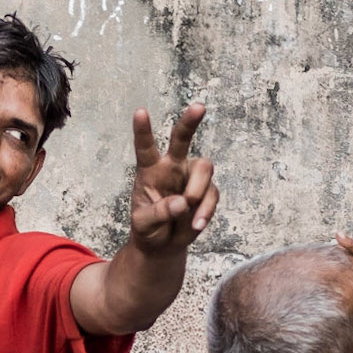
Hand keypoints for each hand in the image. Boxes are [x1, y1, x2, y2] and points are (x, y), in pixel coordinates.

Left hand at [127, 104, 218, 254]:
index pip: (145, 147)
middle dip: (190, 122)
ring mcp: (191, 177)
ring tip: (187, 209)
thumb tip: (182, 203)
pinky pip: (212, 193)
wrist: (162, 245)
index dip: (143, 130)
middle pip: (182, 138)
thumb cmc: (148, 228)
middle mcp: (172, 166)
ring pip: (205, 167)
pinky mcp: (207, 191)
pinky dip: (206, 210)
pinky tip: (196, 224)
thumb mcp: (143, 224)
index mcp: (149, 170)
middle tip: (199, 107)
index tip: (140, 112)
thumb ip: (158, 213)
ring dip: (197, 190)